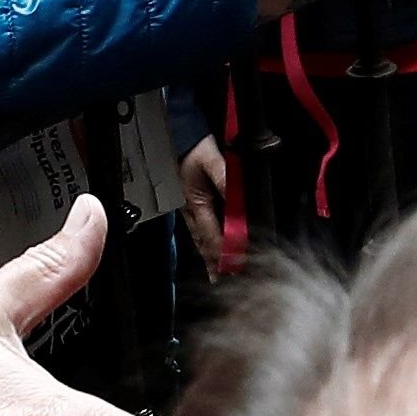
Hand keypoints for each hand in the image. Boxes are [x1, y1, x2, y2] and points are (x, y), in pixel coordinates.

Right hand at [180, 133, 229, 274]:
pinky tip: (211, 252)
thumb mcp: (212, 160)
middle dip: (216, 262)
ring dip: (211, 257)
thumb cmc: (192, 147)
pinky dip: (207, 244)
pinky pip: (201, 230)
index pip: (212, 234)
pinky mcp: (192, 205)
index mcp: (195, 203)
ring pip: (202, 238)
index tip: (236, 264)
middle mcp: (191, 210)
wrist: (178, 134)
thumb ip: (226, 180)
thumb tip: (238, 199)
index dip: (225, 250)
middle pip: (205, 242)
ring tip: (218, 274)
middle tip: (225, 280)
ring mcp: (190, 209)